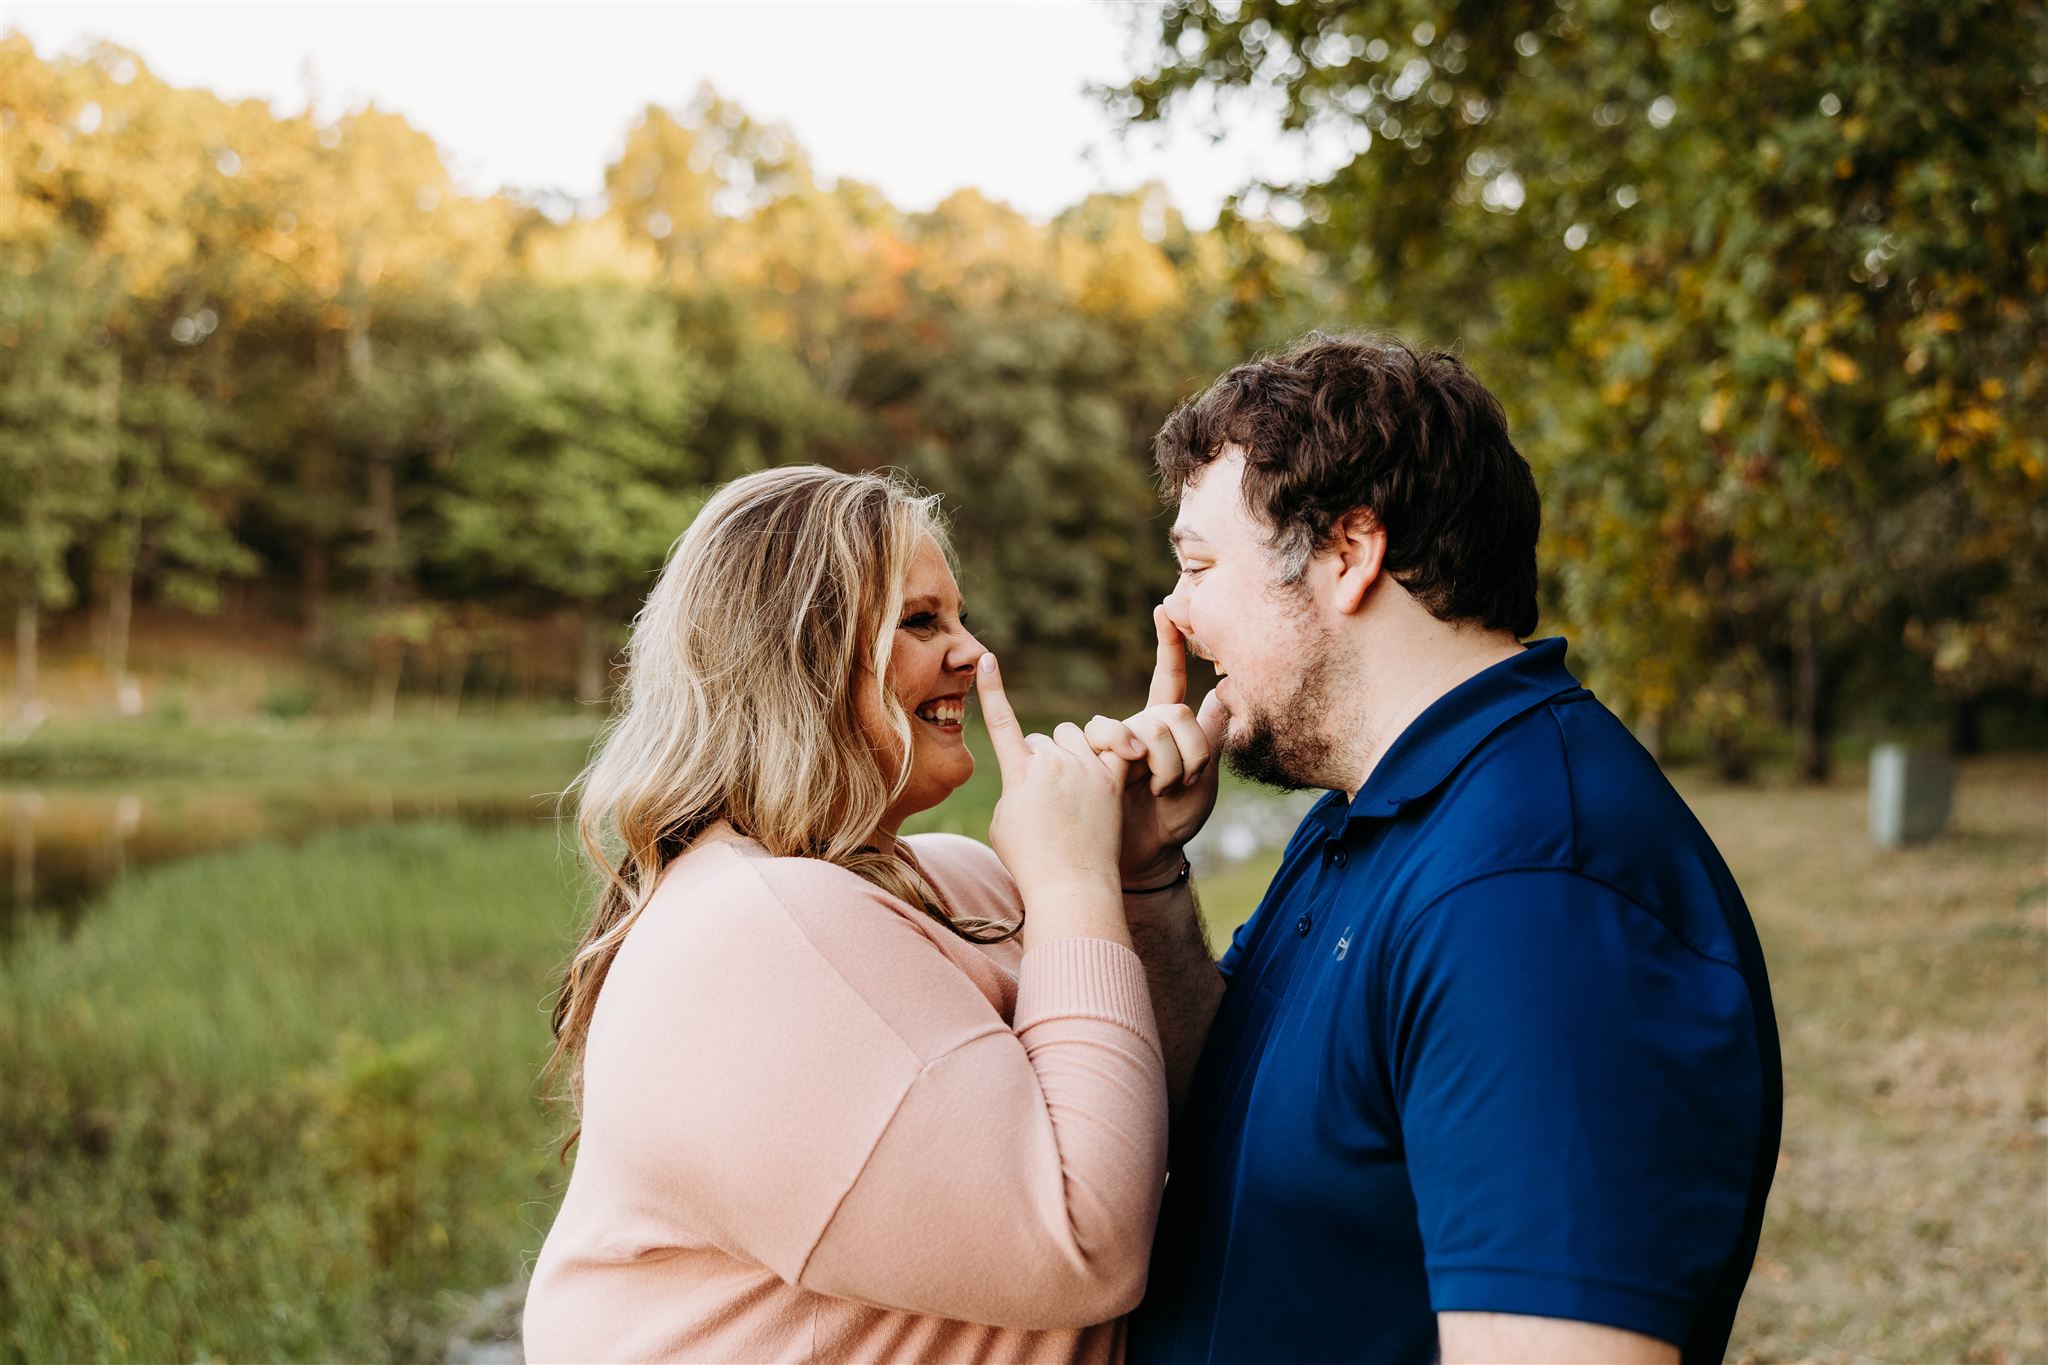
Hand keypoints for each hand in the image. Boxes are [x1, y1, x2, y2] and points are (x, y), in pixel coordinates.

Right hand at [975, 653, 1127, 905]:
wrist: (1071, 885)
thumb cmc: (1031, 861)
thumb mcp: (1003, 822)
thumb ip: (1015, 787)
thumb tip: (1032, 776)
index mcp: (1020, 774)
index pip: (1002, 722)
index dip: (993, 689)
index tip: (987, 658)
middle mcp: (1053, 764)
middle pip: (1043, 738)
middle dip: (1042, 759)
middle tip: (1047, 798)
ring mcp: (1085, 769)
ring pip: (1074, 738)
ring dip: (1072, 755)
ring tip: (1073, 793)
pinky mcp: (1112, 778)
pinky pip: (1110, 747)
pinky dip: (1107, 754)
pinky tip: (1107, 769)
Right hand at [1083, 605, 1224, 883]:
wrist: (1146, 857)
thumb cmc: (1176, 820)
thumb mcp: (1206, 779)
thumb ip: (1212, 735)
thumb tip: (1227, 689)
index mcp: (1165, 727)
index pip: (1166, 677)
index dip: (1169, 644)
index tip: (1167, 606)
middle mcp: (1137, 728)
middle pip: (1164, 712)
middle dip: (1183, 751)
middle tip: (1180, 784)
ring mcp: (1115, 744)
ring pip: (1142, 726)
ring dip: (1163, 762)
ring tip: (1158, 790)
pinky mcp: (1093, 759)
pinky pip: (1107, 736)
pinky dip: (1130, 756)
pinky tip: (1130, 781)